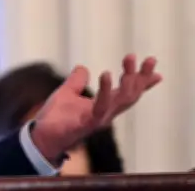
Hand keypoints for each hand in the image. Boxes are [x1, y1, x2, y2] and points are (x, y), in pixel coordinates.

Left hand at [30, 54, 161, 162]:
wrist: (40, 135)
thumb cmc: (56, 117)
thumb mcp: (67, 92)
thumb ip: (77, 81)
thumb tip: (83, 67)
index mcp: (104, 105)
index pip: (128, 91)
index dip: (143, 79)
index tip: (153, 63)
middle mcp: (106, 113)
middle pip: (131, 95)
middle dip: (141, 77)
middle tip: (149, 59)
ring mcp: (98, 119)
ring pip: (122, 100)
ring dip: (129, 81)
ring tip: (130, 60)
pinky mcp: (86, 124)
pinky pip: (100, 107)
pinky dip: (105, 91)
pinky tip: (106, 74)